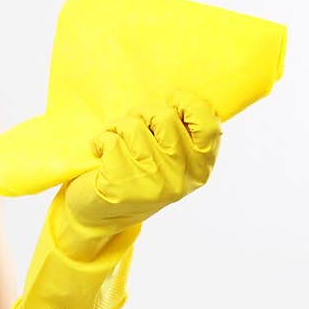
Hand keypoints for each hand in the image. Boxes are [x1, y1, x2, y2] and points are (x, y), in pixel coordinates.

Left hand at [62, 90, 221, 241]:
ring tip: (115, 142)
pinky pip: (110, 140)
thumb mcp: (170, 156)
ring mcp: (153, 183)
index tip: (169, 100)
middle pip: (164, 117)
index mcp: (201, 165)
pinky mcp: (122, 186)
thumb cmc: (138, 172)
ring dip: (117, 127)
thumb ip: (182, 131)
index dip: (187, 103)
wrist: (100, 214)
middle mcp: (182, 176)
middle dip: (142, 113)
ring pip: (134, 126)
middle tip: (131, 126)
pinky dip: (100, 141)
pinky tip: (100, 154)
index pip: (208, 123)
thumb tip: (178, 94)